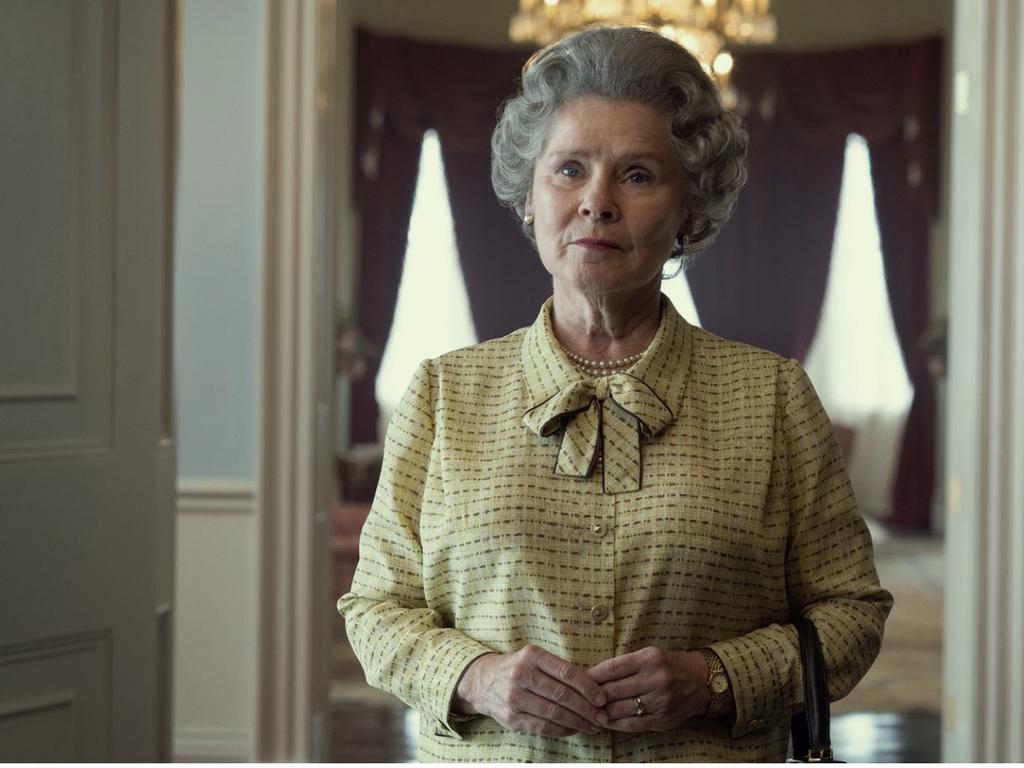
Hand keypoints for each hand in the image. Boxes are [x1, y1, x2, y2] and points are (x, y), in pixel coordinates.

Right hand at [452, 645, 608, 737]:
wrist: (483, 681)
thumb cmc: (518, 668)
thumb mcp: (535, 658)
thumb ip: (559, 669)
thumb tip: (593, 687)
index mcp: (532, 656)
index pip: (566, 672)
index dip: (587, 687)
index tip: (602, 698)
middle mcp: (521, 675)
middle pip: (562, 695)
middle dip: (587, 709)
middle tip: (602, 717)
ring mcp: (514, 698)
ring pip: (554, 713)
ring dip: (577, 723)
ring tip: (592, 726)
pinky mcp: (511, 718)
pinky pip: (542, 727)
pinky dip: (562, 730)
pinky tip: (573, 730)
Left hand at [587, 647, 709, 731]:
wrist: (700, 681)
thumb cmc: (667, 665)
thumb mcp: (648, 655)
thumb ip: (624, 665)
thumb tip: (593, 677)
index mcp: (649, 659)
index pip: (612, 668)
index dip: (592, 676)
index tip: (577, 680)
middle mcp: (655, 679)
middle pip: (614, 690)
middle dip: (593, 696)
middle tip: (578, 698)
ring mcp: (660, 701)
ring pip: (621, 709)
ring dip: (601, 712)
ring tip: (589, 711)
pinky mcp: (662, 719)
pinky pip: (632, 723)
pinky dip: (615, 723)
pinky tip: (606, 721)